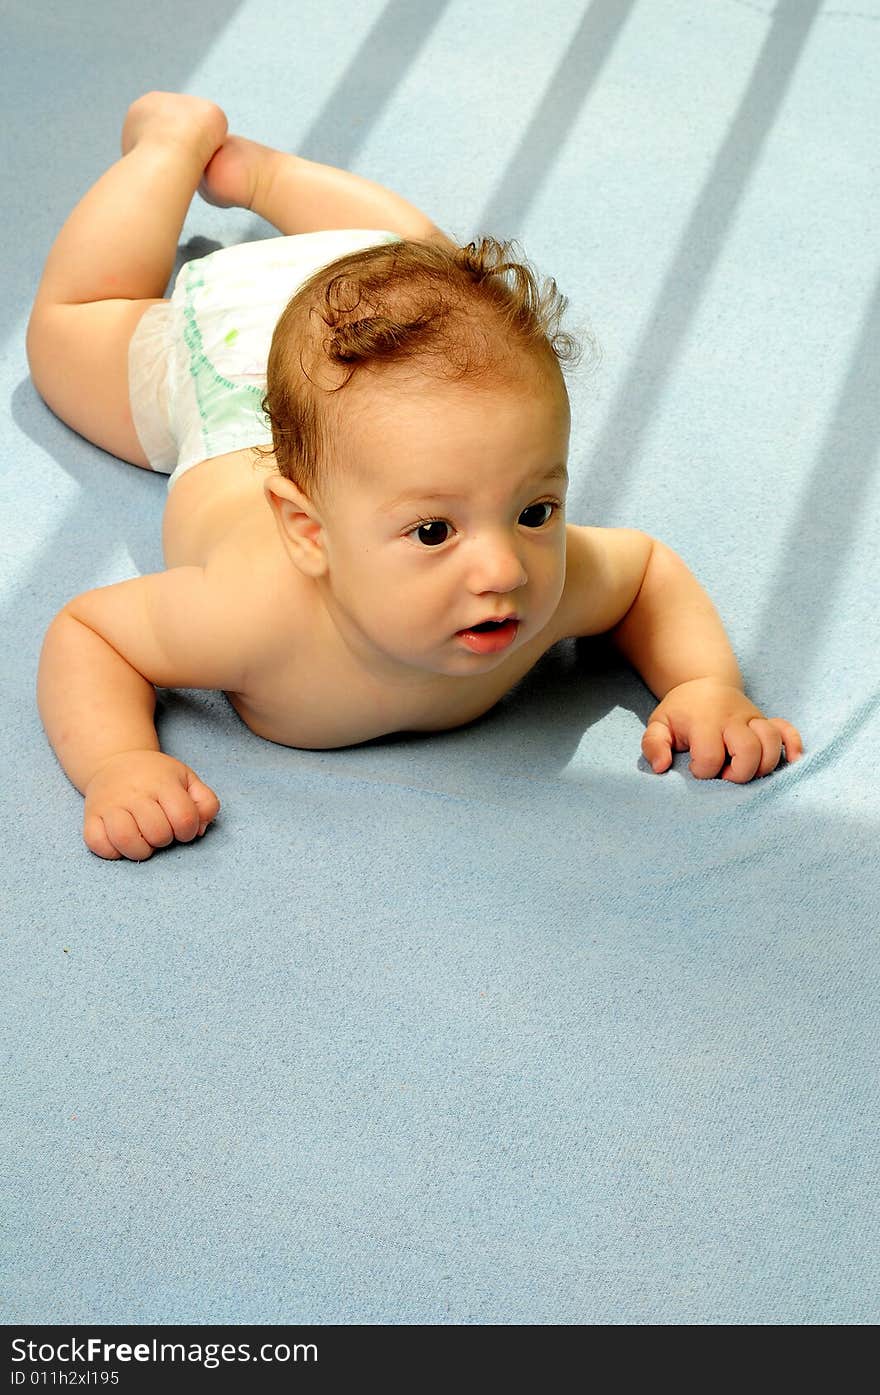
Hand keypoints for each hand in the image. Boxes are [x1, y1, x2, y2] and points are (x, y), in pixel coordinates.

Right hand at [83, 750, 220, 860]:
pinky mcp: (91, 816)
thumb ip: (206, 803)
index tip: (182, 827)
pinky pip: (97, 844)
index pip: (184, 818)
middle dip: (165, 840)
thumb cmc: (157, 776)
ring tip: (143, 841)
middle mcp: (135, 792)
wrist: (115, 761)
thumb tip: (198, 830)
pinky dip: (112, 851)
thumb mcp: (188, 779)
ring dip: (140, 850)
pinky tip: (121, 843)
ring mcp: (110, 804)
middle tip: (161, 830)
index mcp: (163, 782)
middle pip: (157, 833)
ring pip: (125, 840)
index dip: (188, 831)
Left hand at [642, 678, 802, 783]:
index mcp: (705, 721)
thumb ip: (653, 744)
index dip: (703, 771)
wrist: (703, 683)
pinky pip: (788, 731)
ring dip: (763, 766)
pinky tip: (791, 762)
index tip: (695, 768)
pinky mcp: (767, 719)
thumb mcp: (658, 724)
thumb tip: (661, 767)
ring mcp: (753, 718)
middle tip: (724, 774)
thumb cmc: (681, 711)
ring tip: (747, 771)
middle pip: (749, 750)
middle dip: (739, 773)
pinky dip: (794, 747)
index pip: (710, 756)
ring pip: (772, 743)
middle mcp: (734, 718)